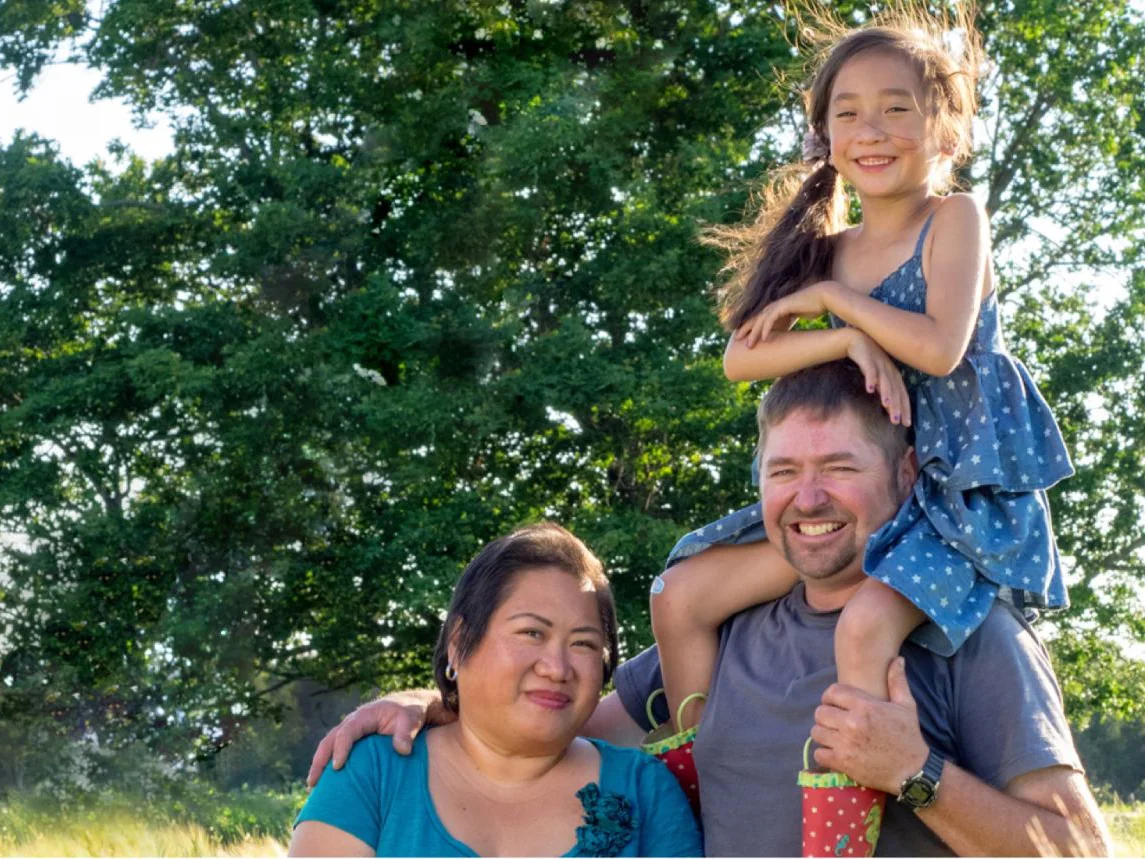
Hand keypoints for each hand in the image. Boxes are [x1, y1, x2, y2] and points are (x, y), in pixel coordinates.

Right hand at [306, 689, 450, 786]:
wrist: (411, 705)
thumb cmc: (411, 712)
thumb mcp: (412, 719)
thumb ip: (406, 733)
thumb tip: (402, 750)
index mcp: (364, 716)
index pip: (347, 732)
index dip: (341, 749)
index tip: (338, 767)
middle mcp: (353, 722)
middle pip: (330, 740)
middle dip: (320, 760)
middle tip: (313, 782)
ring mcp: (351, 731)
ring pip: (329, 746)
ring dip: (319, 764)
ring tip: (312, 786)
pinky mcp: (354, 740)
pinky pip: (337, 750)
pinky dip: (329, 764)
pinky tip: (326, 782)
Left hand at [735, 281, 838, 346]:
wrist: (824, 297)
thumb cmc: (814, 307)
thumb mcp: (798, 316)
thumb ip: (790, 320)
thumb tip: (789, 333)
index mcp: (778, 307)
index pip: (760, 318)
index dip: (751, 326)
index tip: (744, 336)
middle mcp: (776, 305)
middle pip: (756, 318)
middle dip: (746, 329)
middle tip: (737, 340)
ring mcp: (779, 304)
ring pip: (762, 319)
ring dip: (755, 332)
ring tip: (749, 345)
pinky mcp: (785, 306)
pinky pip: (772, 318)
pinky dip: (767, 328)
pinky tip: (764, 338)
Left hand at [810, 657, 928, 793]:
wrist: (912, 771)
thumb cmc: (908, 737)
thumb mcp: (906, 706)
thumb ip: (897, 681)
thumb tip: (897, 659)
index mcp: (865, 706)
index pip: (832, 692)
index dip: (831, 697)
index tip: (835, 704)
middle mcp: (852, 723)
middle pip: (820, 712)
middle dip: (826, 715)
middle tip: (834, 721)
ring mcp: (845, 744)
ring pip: (816, 732)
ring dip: (823, 734)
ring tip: (833, 736)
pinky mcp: (843, 763)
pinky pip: (819, 753)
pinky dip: (824, 753)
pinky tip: (834, 752)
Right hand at [845, 330, 911, 425]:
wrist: (856, 339)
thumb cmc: (869, 360)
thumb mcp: (880, 375)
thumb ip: (885, 388)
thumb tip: (890, 406)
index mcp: (894, 375)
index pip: (902, 394)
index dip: (905, 408)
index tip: (906, 424)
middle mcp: (889, 369)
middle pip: (895, 389)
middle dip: (897, 405)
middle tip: (896, 421)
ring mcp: (879, 363)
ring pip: (884, 380)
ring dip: (886, 393)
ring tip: (886, 406)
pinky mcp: (867, 357)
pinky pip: (869, 369)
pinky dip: (871, 378)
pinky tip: (869, 389)